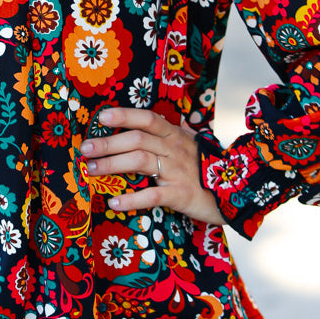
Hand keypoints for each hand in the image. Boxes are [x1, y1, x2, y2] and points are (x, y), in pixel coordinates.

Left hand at [79, 107, 224, 224]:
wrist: (235, 192)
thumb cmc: (204, 168)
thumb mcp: (187, 145)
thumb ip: (165, 136)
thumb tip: (137, 126)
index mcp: (175, 135)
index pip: (148, 119)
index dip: (125, 115)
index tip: (101, 117)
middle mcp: (174, 149)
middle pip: (137, 140)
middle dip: (108, 143)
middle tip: (84, 149)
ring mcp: (177, 172)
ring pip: (140, 162)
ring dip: (112, 165)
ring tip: (91, 170)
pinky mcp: (180, 195)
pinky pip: (153, 195)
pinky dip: (132, 199)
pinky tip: (114, 202)